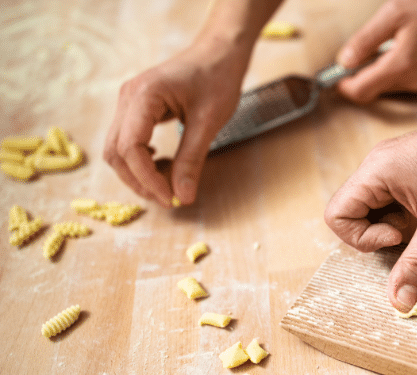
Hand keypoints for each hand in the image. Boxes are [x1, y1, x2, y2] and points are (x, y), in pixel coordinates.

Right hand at [103, 38, 247, 205]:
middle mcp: (128, 98)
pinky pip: (128, 141)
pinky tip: (164, 166)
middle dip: (139, 181)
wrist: (219, 53)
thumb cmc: (218, 79)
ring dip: (138, 173)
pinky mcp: (136, 108)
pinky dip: (142, 160)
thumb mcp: (209, 122)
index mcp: (144, 95)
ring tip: (168, 184)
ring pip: (118, 149)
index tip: (170, 198)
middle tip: (169, 198)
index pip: (130, 147)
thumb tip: (182, 197)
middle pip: (116, 152)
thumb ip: (192, 160)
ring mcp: (129, 102)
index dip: (147, 179)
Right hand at [325, 104, 416, 311]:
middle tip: (413, 234)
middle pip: (352, 212)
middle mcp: (379, 164)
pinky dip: (406, 216)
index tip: (400, 237)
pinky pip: (391, 200)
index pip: (337, 215)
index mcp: (377, 171)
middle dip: (378, 234)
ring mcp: (394, 164)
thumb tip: (399, 301)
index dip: (363, 238)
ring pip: (373, 208)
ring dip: (394, 226)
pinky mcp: (410, 169)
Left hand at [335, 0, 416, 102]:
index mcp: (401, 66)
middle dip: (364, 75)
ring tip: (392, 44)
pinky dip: (400, 71)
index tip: (336, 75)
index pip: (362, 91)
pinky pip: (408, 83)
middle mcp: (415, 83)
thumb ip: (365, 41)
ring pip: (391, 87)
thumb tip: (343, 62)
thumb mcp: (393, 13)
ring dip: (383, 72)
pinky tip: (409, 49)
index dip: (345, 85)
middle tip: (362, 51)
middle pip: (376, 90)